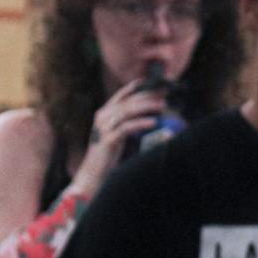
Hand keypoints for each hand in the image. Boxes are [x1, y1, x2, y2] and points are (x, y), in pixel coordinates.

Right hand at [72, 76, 169, 194]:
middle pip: (128, 101)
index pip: (121, 95)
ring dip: (147, 107)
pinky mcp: (107, 139)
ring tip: (163, 106)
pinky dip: (141, 123)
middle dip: (147, 96)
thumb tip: (152, 115)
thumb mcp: (117, 134)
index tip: (154, 83)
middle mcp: (102, 117)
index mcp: (104, 113)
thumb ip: (128, 123)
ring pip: (128, 111)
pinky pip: (127, 127)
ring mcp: (103, 128)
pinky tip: (153, 123)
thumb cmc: (108, 154)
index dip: (137, 88)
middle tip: (164, 95)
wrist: (93, 173)